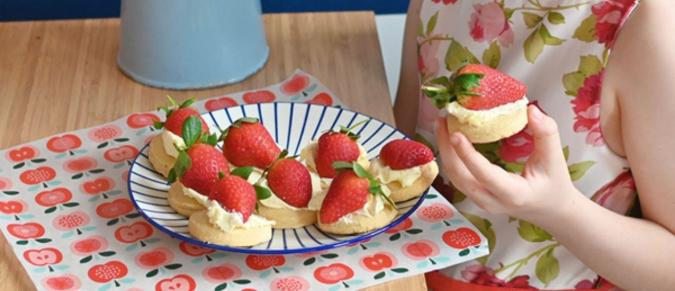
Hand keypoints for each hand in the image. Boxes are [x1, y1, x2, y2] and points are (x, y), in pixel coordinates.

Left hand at [435, 105, 582, 223]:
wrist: (550, 210)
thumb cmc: (553, 184)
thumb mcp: (555, 159)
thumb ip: (546, 134)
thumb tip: (530, 110)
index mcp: (513, 194)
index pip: (485, 175)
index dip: (468, 155)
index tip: (455, 133)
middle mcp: (491, 201)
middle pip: (460, 176)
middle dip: (447, 148)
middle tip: (442, 120)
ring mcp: (480, 201)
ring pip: (454, 177)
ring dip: (445, 150)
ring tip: (441, 124)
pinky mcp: (475, 195)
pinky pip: (456, 176)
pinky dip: (450, 156)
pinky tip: (448, 137)